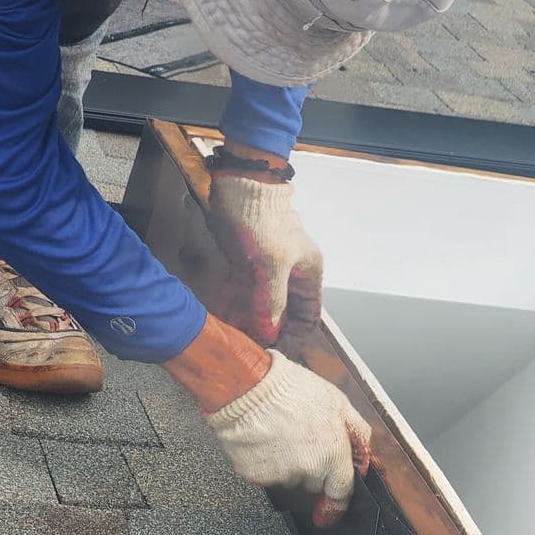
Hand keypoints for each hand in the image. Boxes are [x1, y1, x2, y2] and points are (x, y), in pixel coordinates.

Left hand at [207, 168, 322, 352]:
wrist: (240, 183)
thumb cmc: (263, 222)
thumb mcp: (270, 269)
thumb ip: (271, 304)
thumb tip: (270, 334)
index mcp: (308, 274)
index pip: (309, 316)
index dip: (295, 336)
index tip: (278, 351)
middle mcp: (291, 274)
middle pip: (284, 313)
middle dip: (269, 331)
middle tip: (253, 349)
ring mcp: (268, 268)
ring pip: (262, 304)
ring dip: (250, 321)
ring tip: (237, 339)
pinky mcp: (247, 262)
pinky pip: (243, 291)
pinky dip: (236, 305)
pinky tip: (225, 319)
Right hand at [207, 350, 370, 527]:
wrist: (248, 387)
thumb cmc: (291, 389)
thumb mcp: (337, 402)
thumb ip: (356, 431)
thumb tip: (362, 452)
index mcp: (331, 456)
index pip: (341, 493)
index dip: (338, 503)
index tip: (333, 510)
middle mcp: (307, 471)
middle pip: (313, 483)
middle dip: (311, 467)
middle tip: (300, 438)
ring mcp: (280, 476)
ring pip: (288, 478)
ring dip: (286, 463)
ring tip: (279, 432)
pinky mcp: (255, 476)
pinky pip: (264, 474)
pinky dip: (264, 461)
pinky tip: (263, 438)